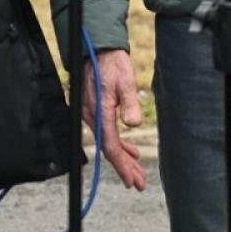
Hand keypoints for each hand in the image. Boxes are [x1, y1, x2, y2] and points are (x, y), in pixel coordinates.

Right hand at [83, 48, 147, 190]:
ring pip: (108, 143)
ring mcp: (91, 115)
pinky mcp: (94, 111)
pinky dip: (118, 145)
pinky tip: (129, 151)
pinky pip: (106, 134)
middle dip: (124, 167)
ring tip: (137, 171)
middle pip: (108, 150)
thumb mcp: (126, 80)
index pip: (110, 147)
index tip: (132, 180)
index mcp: (99, 113)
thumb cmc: (112, 63)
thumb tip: (134, 124)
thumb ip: (130, 102)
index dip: (122, 165)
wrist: (98, 49)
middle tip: (139, 183)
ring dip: (122, 158)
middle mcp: (92, 117)